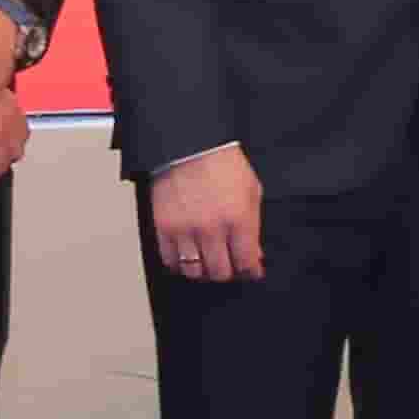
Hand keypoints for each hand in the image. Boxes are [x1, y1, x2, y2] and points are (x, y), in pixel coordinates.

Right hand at [146, 142, 267, 283]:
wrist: (191, 146)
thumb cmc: (223, 164)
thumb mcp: (252, 192)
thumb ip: (253, 226)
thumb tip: (254, 254)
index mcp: (238, 218)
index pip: (246, 262)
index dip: (250, 271)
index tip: (250, 270)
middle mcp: (211, 228)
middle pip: (220, 272)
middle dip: (228, 272)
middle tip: (229, 265)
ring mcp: (185, 229)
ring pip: (194, 272)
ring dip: (203, 271)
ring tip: (208, 262)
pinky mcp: (164, 228)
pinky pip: (170, 261)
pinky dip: (179, 264)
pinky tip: (187, 256)